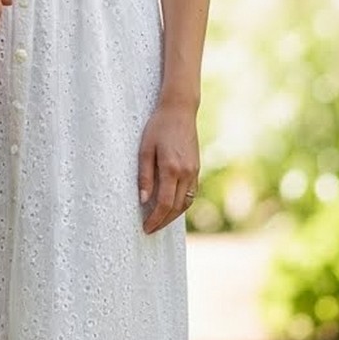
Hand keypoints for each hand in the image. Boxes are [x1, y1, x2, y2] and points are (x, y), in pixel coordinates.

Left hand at [138, 102, 198, 233]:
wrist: (179, 110)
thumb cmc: (158, 127)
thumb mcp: (145, 150)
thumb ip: (144, 176)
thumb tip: (142, 200)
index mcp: (171, 169)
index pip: (164, 204)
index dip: (155, 219)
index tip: (146, 228)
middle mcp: (186, 173)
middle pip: (176, 208)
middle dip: (163, 222)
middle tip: (150, 229)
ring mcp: (194, 171)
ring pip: (186, 202)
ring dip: (173, 216)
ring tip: (159, 221)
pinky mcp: (196, 168)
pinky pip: (191, 193)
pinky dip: (181, 204)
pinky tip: (171, 206)